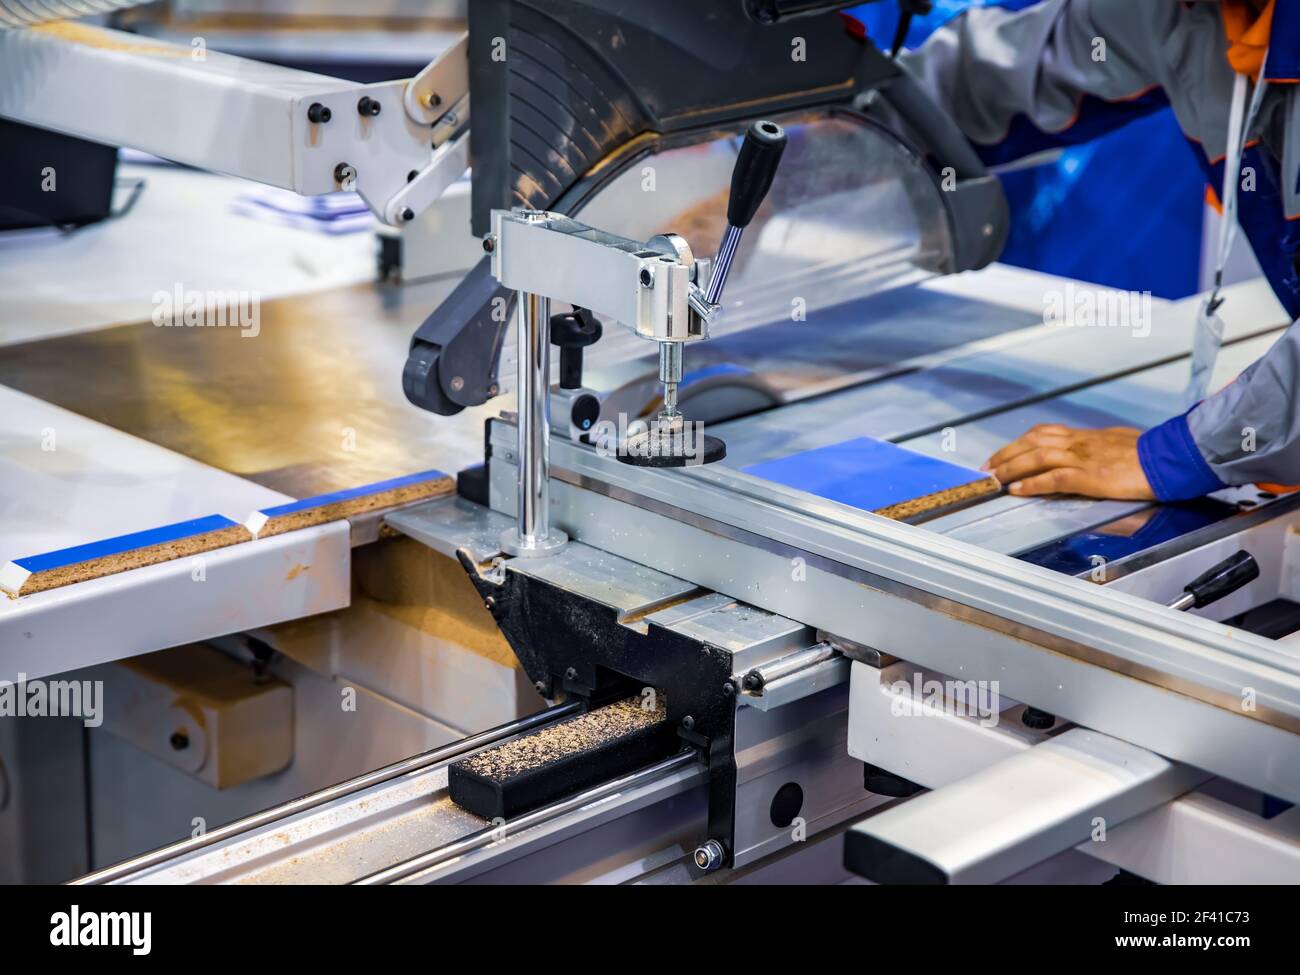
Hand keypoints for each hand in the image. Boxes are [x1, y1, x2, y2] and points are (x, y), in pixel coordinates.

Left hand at [983, 424, 1154, 499]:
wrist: (1168, 458)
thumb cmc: (1147, 452)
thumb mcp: (1116, 441)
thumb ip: (1096, 445)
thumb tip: (1086, 450)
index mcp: (1084, 435)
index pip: (1042, 433)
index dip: (1018, 443)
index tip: (1002, 453)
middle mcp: (1078, 443)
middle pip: (1032, 442)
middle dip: (1005, 455)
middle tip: (986, 468)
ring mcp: (1083, 458)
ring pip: (1037, 457)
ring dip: (1011, 468)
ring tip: (993, 479)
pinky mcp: (1090, 476)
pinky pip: (1054, 478)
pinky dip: (1032, 484)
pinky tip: (1018, 490)